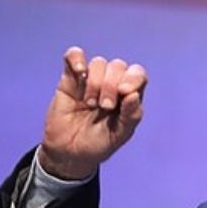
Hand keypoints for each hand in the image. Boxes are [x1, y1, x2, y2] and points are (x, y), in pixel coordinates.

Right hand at [38, 46, 147, 179]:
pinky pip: (74, 55)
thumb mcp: (118, 136)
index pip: (137, 74)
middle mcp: (112, 83)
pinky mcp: (70, 78)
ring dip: (95, 82)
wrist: (68, 152)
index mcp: (128, 96)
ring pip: (99, 63)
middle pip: (118, 66)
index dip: (133, 78)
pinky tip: (79, 72)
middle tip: (104, 107)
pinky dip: (76, 59)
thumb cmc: (98, 144)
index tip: (124, 92)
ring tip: (89, 103)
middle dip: (111, 85)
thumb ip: (130, 117)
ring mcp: (91, 79)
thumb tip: (134, 95)